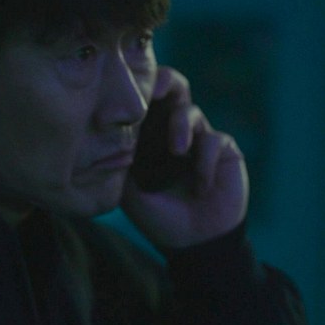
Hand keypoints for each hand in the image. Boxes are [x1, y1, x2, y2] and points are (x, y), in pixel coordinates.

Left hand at [121, 66, 248, 249]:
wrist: (192, 242)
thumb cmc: (157, 216)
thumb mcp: (128, 190)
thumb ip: (119, 162)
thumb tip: (101, 136)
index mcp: (148, 135)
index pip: (144, 101)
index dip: (138, 88)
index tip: (128, 89)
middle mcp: (173, 130)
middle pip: (174, 88)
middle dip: (166, 81)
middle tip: (156, 90)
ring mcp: (199, 137)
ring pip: (190, 111)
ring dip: (181, 126)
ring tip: (177, 151)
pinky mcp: (223, 150)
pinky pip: (213, 139)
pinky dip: (204, 159)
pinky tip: (199, 186)